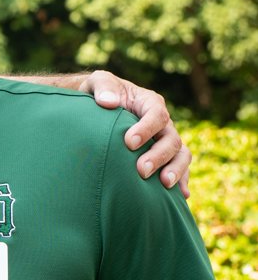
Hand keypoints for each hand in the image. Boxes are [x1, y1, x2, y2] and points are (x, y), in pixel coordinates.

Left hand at [78, 71, 190, 197]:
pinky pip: (179, 168)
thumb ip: (103, 88)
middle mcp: (162, 123)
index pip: (156, 114)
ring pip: (181, 155)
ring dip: (176, 170)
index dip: (146, 128)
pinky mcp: (162, 157)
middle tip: (141, 171)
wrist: (98, 108)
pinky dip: (182, 181)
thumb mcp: (98, 82)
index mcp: (150, 102)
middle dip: (158, 155)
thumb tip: (108, 102)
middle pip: (171, 139)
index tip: (129, 142)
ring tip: (165, 185)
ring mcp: (164, 140)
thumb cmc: (100, 94)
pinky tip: (180, 197)